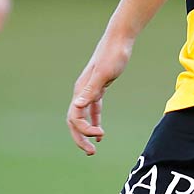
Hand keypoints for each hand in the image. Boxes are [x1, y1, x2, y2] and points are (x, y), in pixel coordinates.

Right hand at [67, 36, 131, 154]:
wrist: (119, 40)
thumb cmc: (113, 55)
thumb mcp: (104, 74)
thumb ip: (91, 90)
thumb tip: (77, 105)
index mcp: (80, 90)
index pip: (74, 117)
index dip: (83, 130)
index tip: (99, 135)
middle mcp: (81, 92)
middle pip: (74, 121)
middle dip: (80, 138)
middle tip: (91, 153)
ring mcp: (89, 90)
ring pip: (82, 117)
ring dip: (86, 133)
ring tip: (93, 148)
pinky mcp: (98, 89)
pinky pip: (93, 110)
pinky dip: (94, 122)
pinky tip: (100, 133)